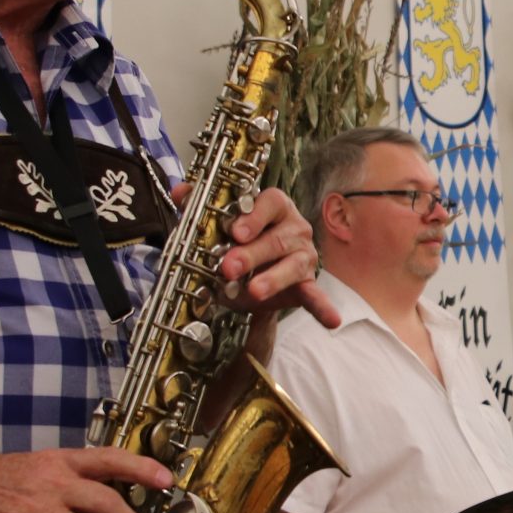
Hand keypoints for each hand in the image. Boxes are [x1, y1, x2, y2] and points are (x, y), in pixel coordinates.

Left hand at [172, 184, 340, 328]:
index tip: (236, 231)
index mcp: (275, 207)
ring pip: (292, 266)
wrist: (248, 275)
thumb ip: (200, 205)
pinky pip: (315, 295)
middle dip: (251, 254)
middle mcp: (294, 229)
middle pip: (277, 239)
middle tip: (228, 267)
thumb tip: (181, 192)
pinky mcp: (306, 283)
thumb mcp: (216, 223)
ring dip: (272, 279)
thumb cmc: (238, 241)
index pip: (271, 202)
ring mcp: (303, 257)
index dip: (254, 216)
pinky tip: (331, 320)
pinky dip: (323, 307)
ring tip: (253, 291)